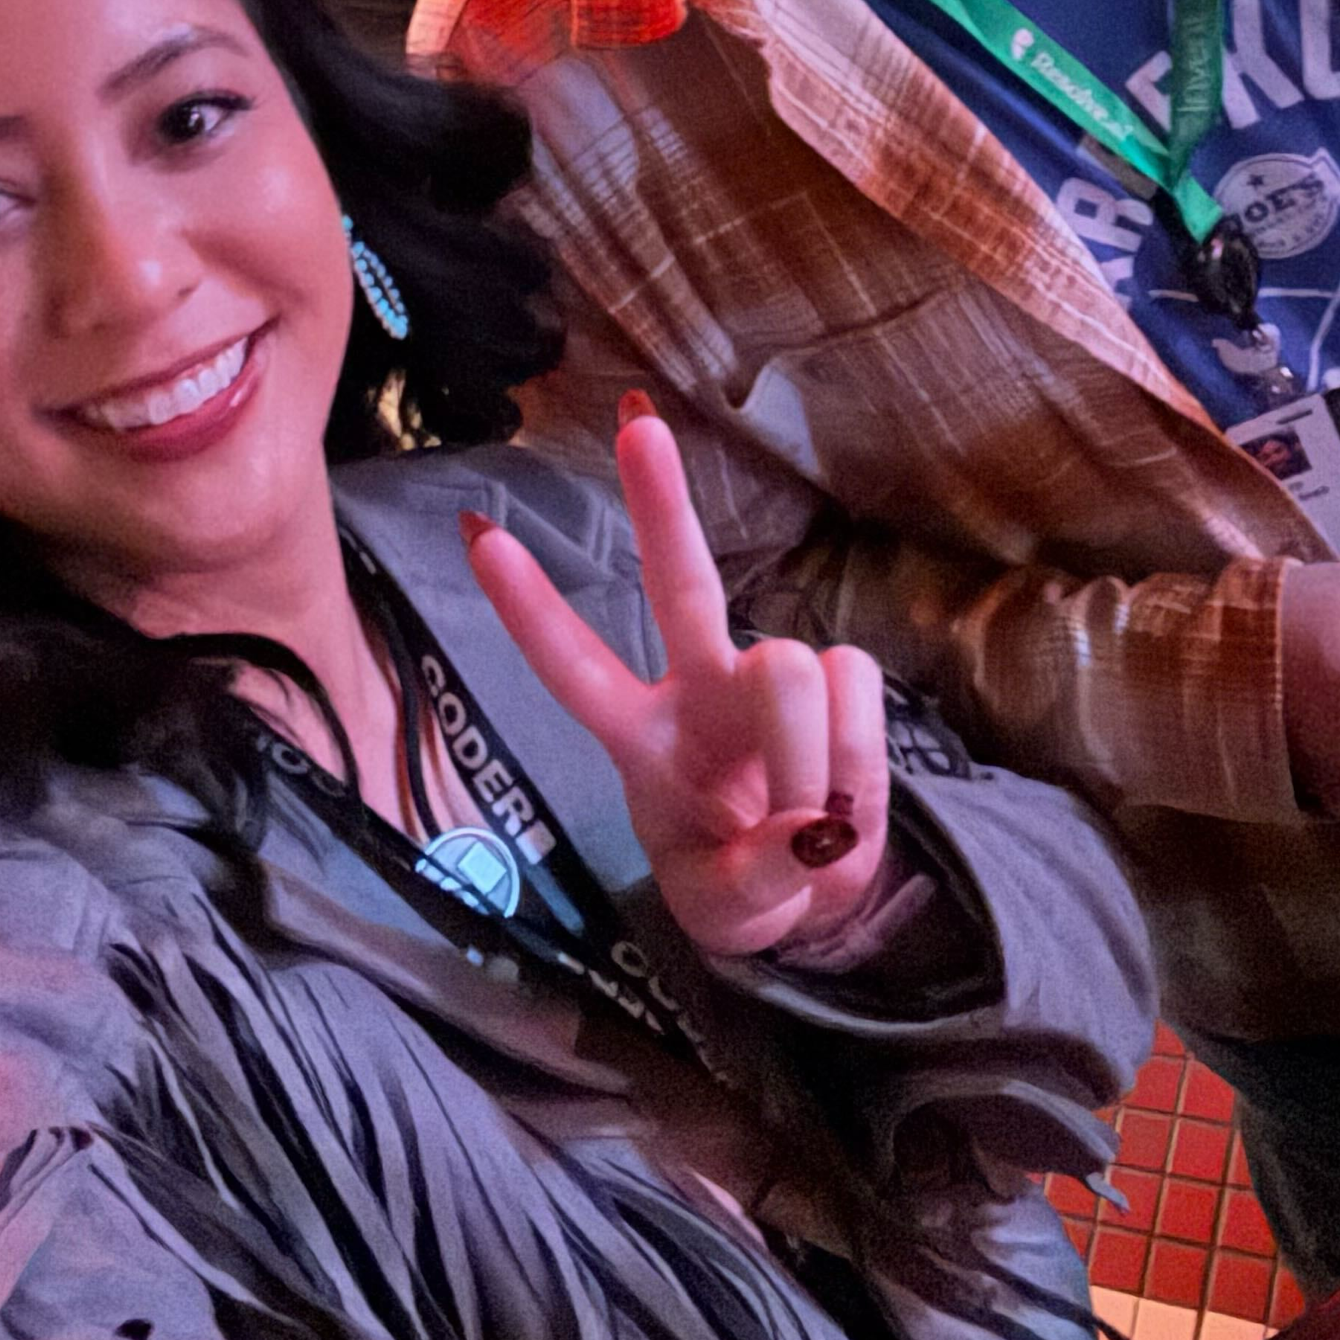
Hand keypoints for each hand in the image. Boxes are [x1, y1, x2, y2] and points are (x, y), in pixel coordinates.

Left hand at [464, 397, 889, 954]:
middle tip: (637, 422)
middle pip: (677, 578)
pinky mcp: (836, 680)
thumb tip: (806, 826)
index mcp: (640, 739)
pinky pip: (855, 685)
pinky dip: (860, 750)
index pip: (574, 668)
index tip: (478, 534)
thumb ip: (757, 879)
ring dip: (814, 756)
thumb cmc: (742, 885)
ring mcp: (764, 677)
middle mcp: (697, 683)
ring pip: (791, 667)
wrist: (816, 890)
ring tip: (810, 818)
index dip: (531, 609)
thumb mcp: (731, 917)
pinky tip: (844, 790)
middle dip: (659, 501)